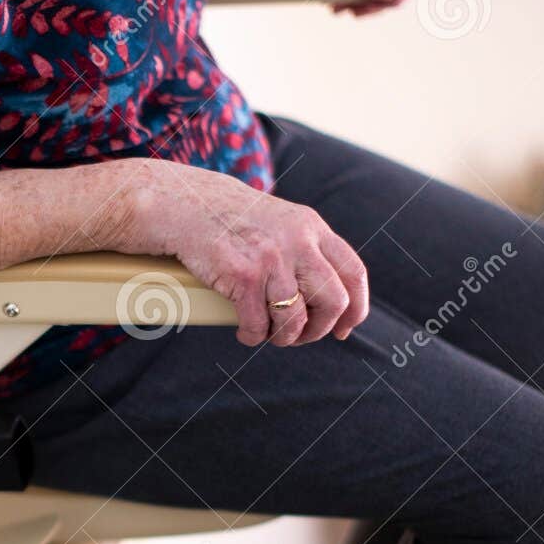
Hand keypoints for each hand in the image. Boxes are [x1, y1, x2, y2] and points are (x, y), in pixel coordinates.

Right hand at [127, 161, 368, 347]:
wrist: (188, 205)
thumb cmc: (233, 220)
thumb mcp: (282, 223)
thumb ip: (307, 250)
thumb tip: (327, 297)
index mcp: (313, 228)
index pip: (353, 274)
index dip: (355, 309)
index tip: (344, 329)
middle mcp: (298, 241)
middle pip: (332, 302)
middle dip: (318, 330)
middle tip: (300, 335)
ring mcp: (271, 259)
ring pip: (295, 320)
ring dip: (284, 338)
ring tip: (270, 335)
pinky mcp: (242, 276)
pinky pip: (258, 324)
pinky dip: (253, 336)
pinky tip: (246, 332)